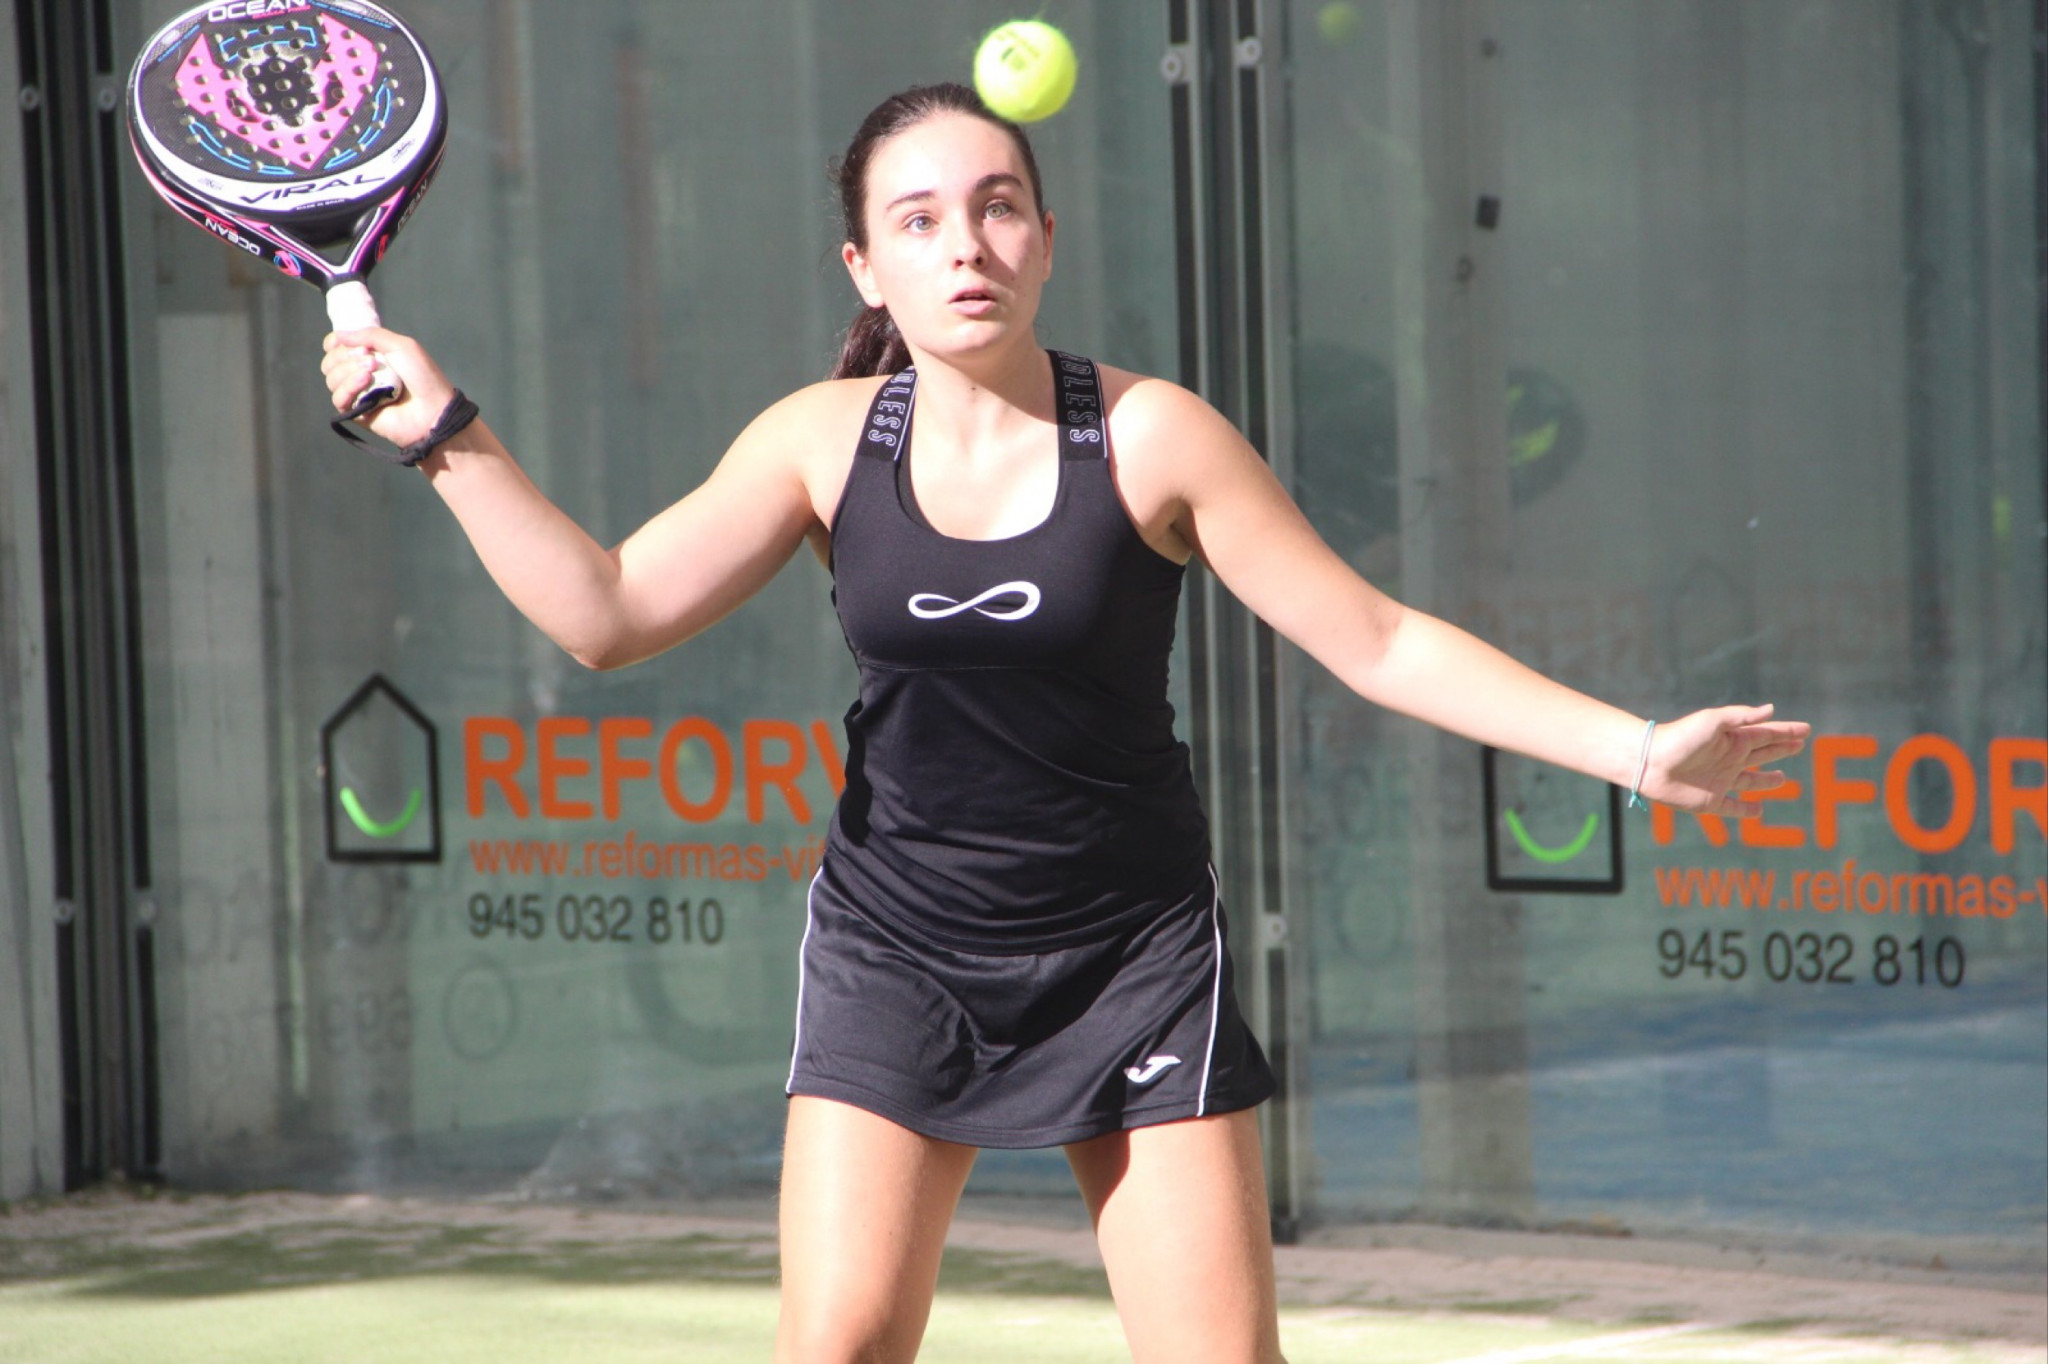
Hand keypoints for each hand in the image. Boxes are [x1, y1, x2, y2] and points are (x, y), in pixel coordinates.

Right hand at [320, 327, 457, 450]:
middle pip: (329, 361)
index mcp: (369, 356)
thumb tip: (340, 335)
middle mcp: (360, 374)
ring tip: (372, 372)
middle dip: (344, 355)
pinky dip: (348, 387)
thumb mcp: (401, 345)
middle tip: (370, 359)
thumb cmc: (422, 375)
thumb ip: (370, 335)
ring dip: (348, 370)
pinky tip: (364, 383)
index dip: (334, 343)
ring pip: (331, 378)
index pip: (336, 347)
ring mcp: (357, 394)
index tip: (340, 342)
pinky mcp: (357, 413)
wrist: (433, 409)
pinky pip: (338, 399)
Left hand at [1640, 703, 1810, 817]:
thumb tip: (1771, 709)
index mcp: (1732, 739)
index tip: (1806, 729)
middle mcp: (1729, 759)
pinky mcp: (1710, 801)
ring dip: (1767, 781)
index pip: (1766, 733)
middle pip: (1762, 754)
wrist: (1650, 762)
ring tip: (1783, 779)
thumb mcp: (1713, 721)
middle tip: (1800, 744)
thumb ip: (1741, 717)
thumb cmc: (1680, 737)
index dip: (1786, 731)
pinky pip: (1733, 807)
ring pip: (1751, 781)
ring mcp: (1721, 780)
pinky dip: (1746, 810)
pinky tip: (1758, 810)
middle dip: (1781, 749)